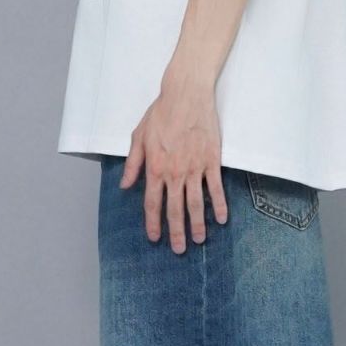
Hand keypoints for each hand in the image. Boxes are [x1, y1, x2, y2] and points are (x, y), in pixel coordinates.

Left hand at [121, 69, 229, 251]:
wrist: (186, 95)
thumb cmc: (161, 113)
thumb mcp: (139, 136)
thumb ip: (133, 163)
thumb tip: (125, 185)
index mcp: (155, 168)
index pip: (152, 203)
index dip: (153, 223)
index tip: (155, 238)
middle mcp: (174, 172)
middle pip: (175, 209)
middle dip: (176, 232)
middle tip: (179, 250)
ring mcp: (194, 168)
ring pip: (196, 203)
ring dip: (197, 225)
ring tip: (198, 240)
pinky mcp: (211, 161)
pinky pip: (216, 188)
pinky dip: (219, 204)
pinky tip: (221, 219)